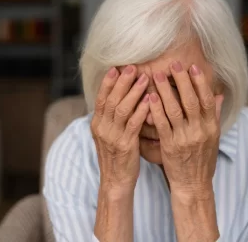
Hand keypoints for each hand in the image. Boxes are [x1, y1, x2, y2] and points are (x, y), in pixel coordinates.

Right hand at [91, 65, 149, 194]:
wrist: (115, 181)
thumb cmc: (117, 156)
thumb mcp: (109, 135)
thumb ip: (112, 118)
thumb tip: (119, 98)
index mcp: (97, 124)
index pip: (101, 98)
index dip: (108, 82)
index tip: (116, 67)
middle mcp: (102, 128)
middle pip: (111, 99)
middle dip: (122, 82)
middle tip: (132, 67)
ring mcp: (112, 137)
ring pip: (121, 109)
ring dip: (133, 92)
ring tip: (144, 78)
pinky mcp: (125, 145)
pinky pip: (133, 124)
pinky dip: (141, 110)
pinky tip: (149, 100)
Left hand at [149, 61, 223, 197]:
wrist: (194, 185)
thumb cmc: (203, 160)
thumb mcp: (214, 138)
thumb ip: (215, 115)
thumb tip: (219, 94)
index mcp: (211, 127)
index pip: (207, 100)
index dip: (200, 82)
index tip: (192, 67)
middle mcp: (200, 131)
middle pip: (190, 101)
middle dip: (181, 81)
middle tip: (173, 64)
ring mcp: (185, 138)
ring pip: (174, 110)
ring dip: (165, 91)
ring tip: (157, 75)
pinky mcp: (170, 146)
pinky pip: (162, 125)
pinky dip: (156, 109)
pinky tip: (150, 97)